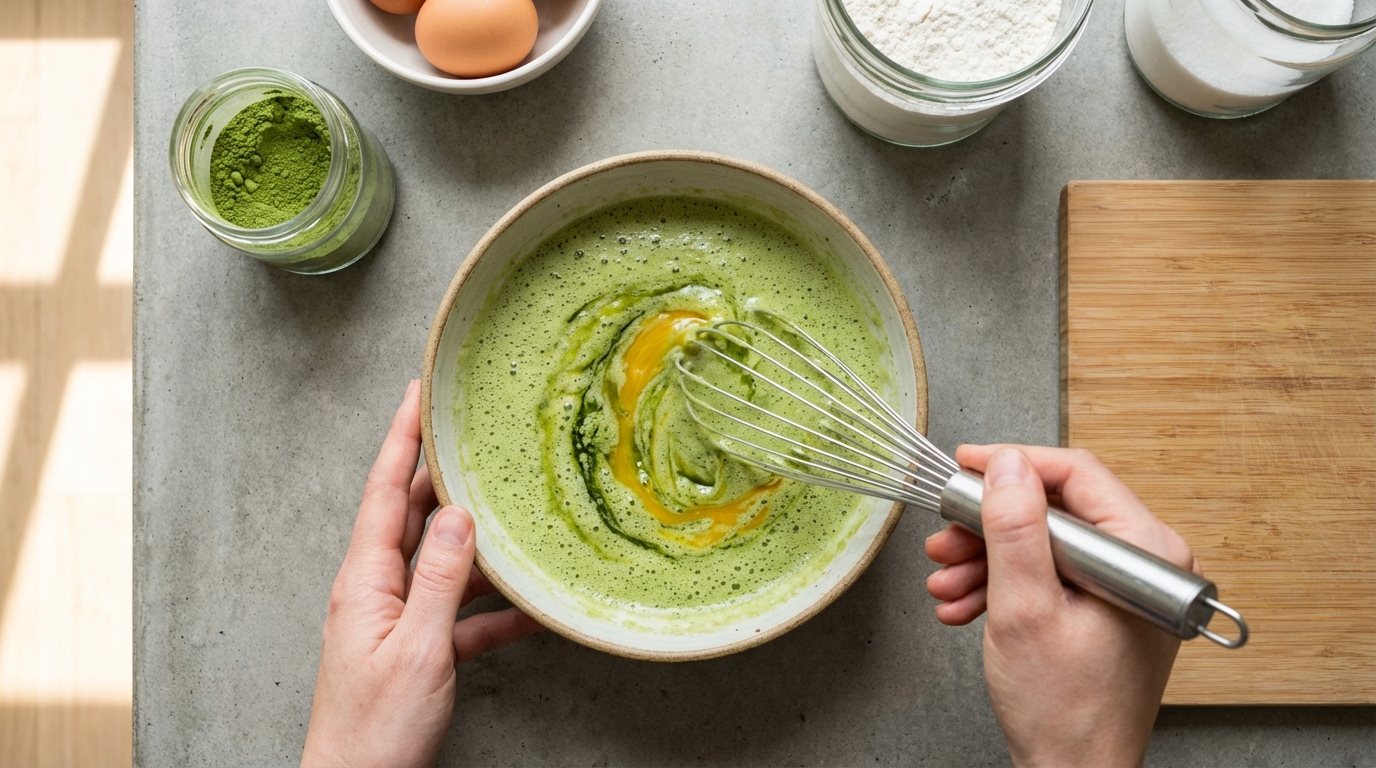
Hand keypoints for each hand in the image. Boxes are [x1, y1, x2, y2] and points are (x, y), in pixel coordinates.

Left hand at [302, 380, 542, 767]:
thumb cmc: (376, 727)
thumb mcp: (418, 648)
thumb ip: (441, 579)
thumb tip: (459, 515)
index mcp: (366, 579)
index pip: (384, 490)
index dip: (401, 438)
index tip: (417, 392)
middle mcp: (378, 589)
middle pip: (415, 516)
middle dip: (445, 474)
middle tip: (477, 433)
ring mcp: (398, 619)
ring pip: (444, 563)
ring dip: (481, 544)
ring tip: (518, 511)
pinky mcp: (419, 649)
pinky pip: (461, 615)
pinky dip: (495, 610)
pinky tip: (533, 608)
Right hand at [925, 446, 1197, 766]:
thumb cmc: (1066, 711)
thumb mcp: (1024, 607)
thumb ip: (1014, 528)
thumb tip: (1005, 464)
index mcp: (1148, 553)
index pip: (1075, 474)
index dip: (1012, 465)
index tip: (965, 465)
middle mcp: (1147, 565)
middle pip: (1055, 510)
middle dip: (989, 527)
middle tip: (946, 538)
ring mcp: (1125, 588)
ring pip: (1044, 544)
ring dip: (986, 560)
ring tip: (946, 584)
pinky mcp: (1105, 609)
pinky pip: (1049, 575)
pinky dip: (1003, 586)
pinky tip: (966, 604)